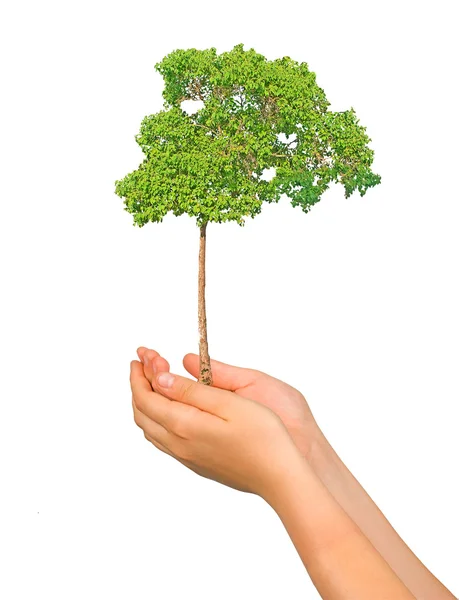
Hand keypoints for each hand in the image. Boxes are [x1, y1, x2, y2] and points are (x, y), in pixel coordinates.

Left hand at [137, 347, 321, 459]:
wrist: (279, 478)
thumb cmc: (263, 437)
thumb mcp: (229, 403)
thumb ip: (192, 391)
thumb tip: (160, 380)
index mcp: (184, 425)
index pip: (147, 397)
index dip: (140, 375)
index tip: (140, 356)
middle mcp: (178, 444)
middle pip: (143, 413)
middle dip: (139, 385)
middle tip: (144, 363)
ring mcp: (186, 457)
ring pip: (150, 428)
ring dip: (146, 402)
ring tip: (154, 381)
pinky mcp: (196, 463)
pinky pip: (162, 439)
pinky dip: (157, 418)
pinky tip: (170, 409)